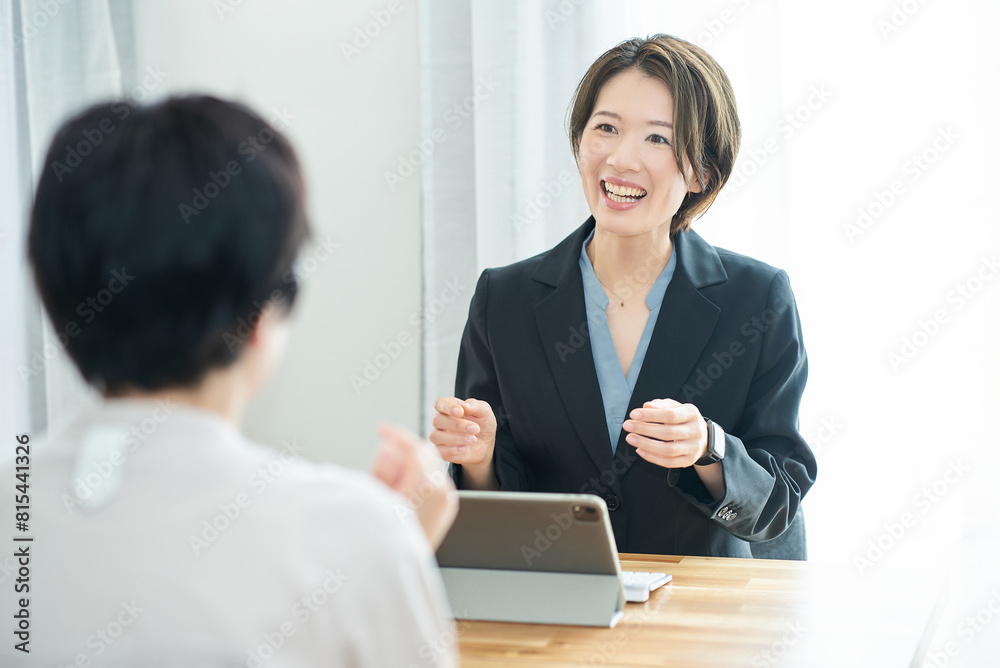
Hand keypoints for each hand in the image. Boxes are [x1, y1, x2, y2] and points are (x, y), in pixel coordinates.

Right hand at [371, 423, 458, 549]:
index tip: (381, 429)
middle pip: (425, 451)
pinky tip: (402, 486)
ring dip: (412, 461)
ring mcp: (448, 499)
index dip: (395, 434)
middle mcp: (442, 490)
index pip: (413, 446)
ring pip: (431, 464)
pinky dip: (420, 474)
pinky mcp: (448, 507)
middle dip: (404, 447)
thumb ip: (383, 468)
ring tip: (389, 477)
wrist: (396, 569)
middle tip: (382, 450)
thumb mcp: (375, 497)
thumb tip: (388, 448)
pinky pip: (435, 479)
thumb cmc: (383, 537)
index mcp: (425, 486)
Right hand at [428, 397, 496, 470]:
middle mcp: (441, 421)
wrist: (486, 444)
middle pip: (437, 420)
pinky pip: (439, 451)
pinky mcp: (441, 450)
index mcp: (449, 408)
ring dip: (455, 438)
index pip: (440, 403)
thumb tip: (466, 405)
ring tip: (473, 439)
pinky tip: (465, 448)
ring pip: (436, 436)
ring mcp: (439, 436)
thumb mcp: (485, 412)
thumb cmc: (482, 424)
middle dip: (457, 425)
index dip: (447, 407)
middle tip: (475, 429)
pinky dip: (453, 450)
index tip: (461, 412)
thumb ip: (476, 406)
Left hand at [622, 398, 708, 468]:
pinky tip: (640, 450)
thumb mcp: (676, 407)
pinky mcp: (688, 461)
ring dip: (646, 445)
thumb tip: (647, 406)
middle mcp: (695, 431)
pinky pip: (668, 462)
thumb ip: (661, 405)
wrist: (703, 437)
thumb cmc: (684, 420)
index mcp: (692, 414)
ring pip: (668, 450)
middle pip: (668, 433)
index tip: (634, 414)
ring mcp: (693, 448)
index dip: (651, 415)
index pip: (670, 414)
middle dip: (644, 429)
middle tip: (628, 426)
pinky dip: (652, 457)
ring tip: (631, 438)